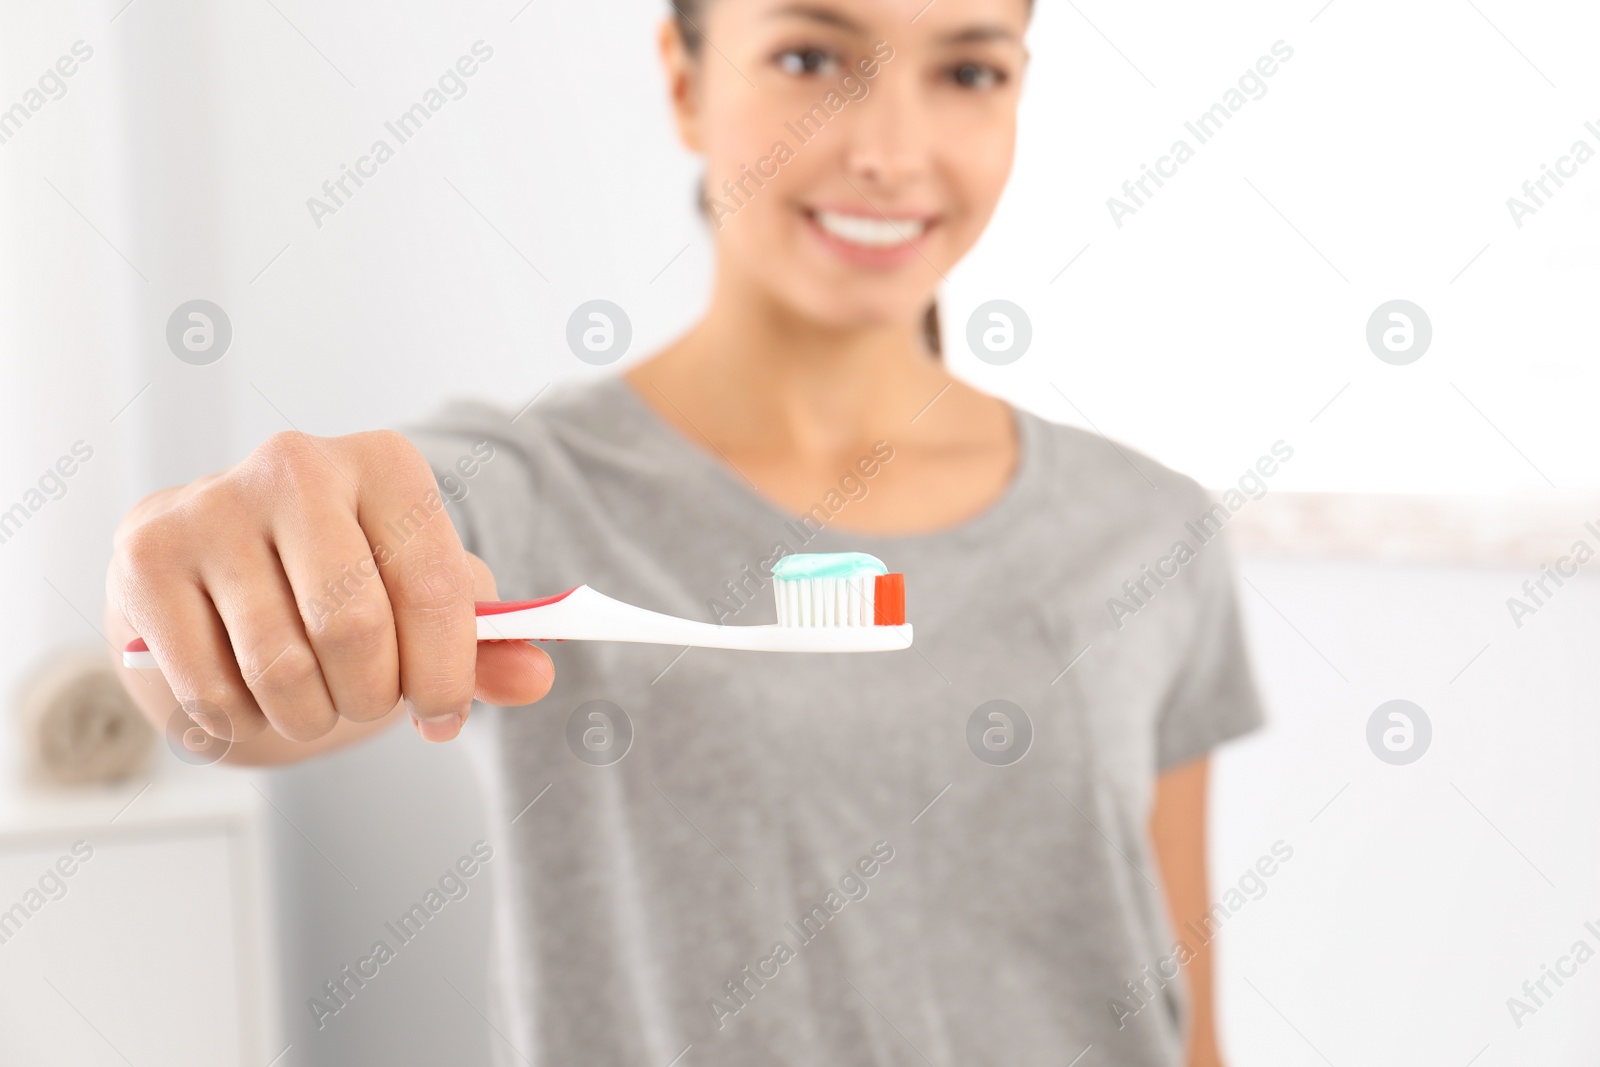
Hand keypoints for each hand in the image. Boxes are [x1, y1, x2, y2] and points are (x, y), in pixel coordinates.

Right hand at [106, 430, 552, 752]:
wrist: (214, 569)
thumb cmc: (340, 583)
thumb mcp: (422, 601)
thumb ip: (484, 644)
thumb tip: (537, 677)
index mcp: (386, 464)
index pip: (438, 588)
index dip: (450, 675)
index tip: (443, 717)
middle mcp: (297, 464)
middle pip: (355, 630)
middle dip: (373, 697)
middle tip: (368, 704)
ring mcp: (212, 504)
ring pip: (282, 669)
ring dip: (309, 717)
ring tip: (312, 701)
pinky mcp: (146, 556)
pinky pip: (212, 688)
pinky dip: (241, 721)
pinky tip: (247, 693)